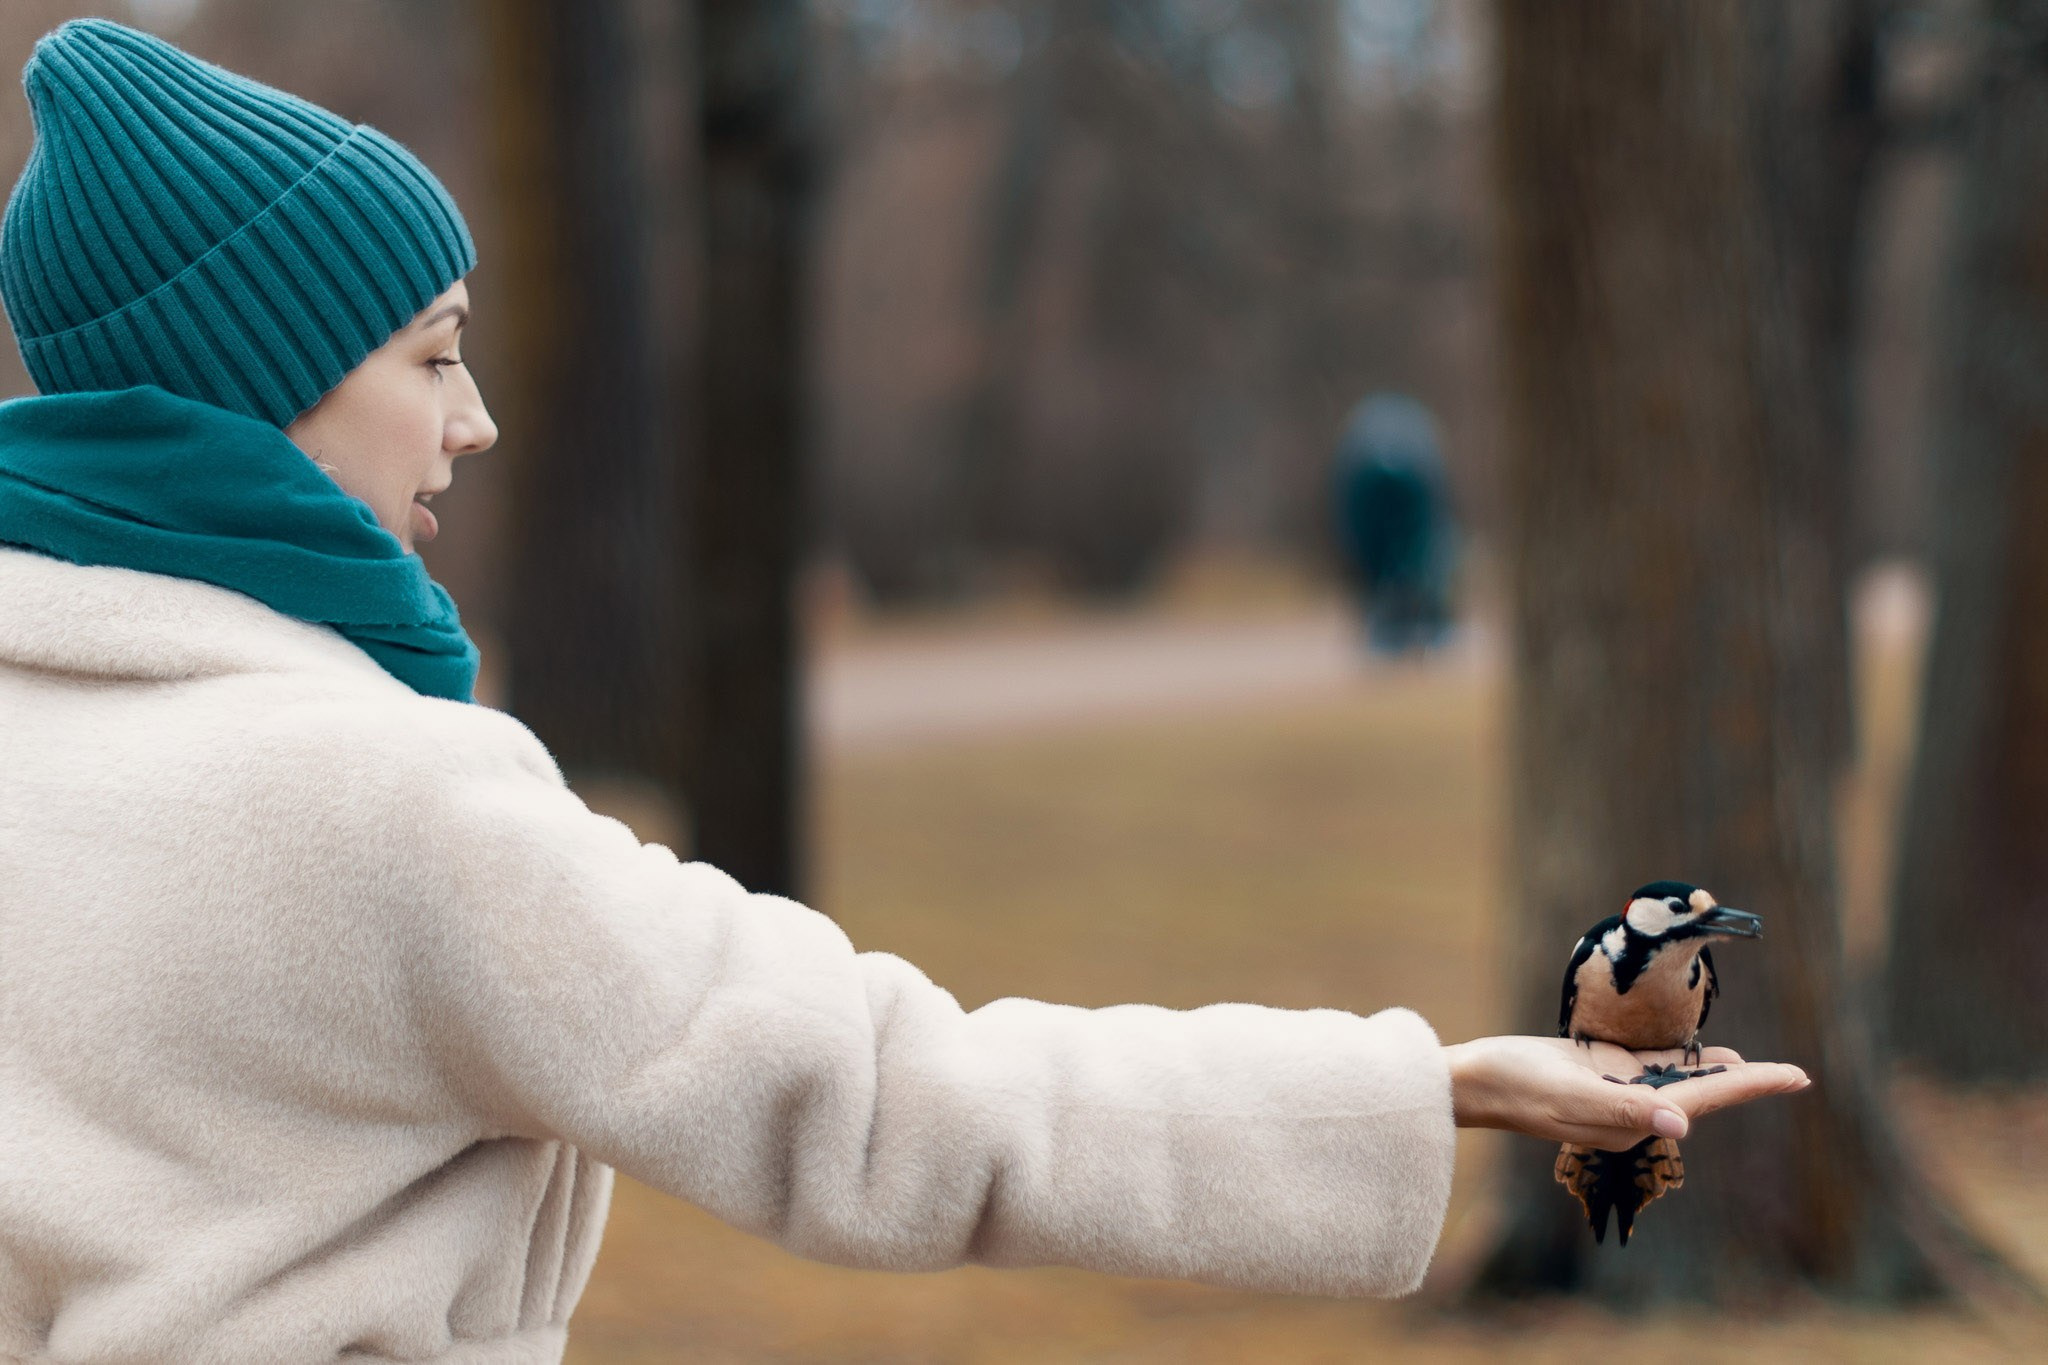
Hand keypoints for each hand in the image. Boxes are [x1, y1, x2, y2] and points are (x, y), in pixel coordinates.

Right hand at [1442, 1035, 1809, 1150]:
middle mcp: (1630, 1111)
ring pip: (1680, 1080)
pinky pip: (1651, 1067)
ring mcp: (1615, 1092)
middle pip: (1702, 1093)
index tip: (1796, 1076)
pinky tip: (1702, 1053)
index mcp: (1630, 1121)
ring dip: (1719, 1073)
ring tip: (1759, 1067)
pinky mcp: (1599, 1073)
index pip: (1703, 1100)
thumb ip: (1623, 1109)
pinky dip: (1682, 1060)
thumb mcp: (1569, 1093)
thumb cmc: (1515, 1083)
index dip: (1751, 1085)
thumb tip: (1682, 1125)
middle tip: (1796, 1075)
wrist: (1472, 1077)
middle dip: (1747, 1083)